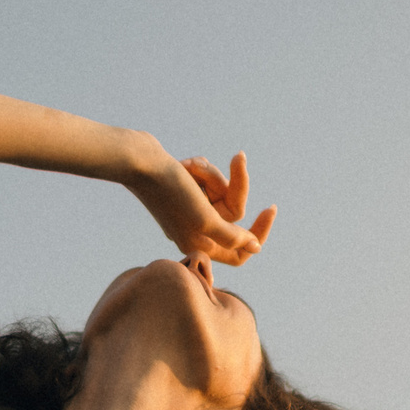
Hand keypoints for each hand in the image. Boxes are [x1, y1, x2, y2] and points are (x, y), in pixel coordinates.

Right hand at [128, 147, 276, 265]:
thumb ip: (232, 237)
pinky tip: (185, 163)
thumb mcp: (206, 218)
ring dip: (212, 173)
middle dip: (230, 184)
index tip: (270, 208)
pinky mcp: (184, 191)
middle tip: (237, 158)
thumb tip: (255, 248)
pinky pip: (209, 180)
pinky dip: (202, 168)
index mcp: (198, 244)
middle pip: (233, 212)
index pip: (239, 251)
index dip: (258, 232)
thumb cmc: (171, 191)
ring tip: (190, 166)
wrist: (139, 160)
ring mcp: (189, 210)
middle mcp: (194, 230)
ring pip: (222, 191)